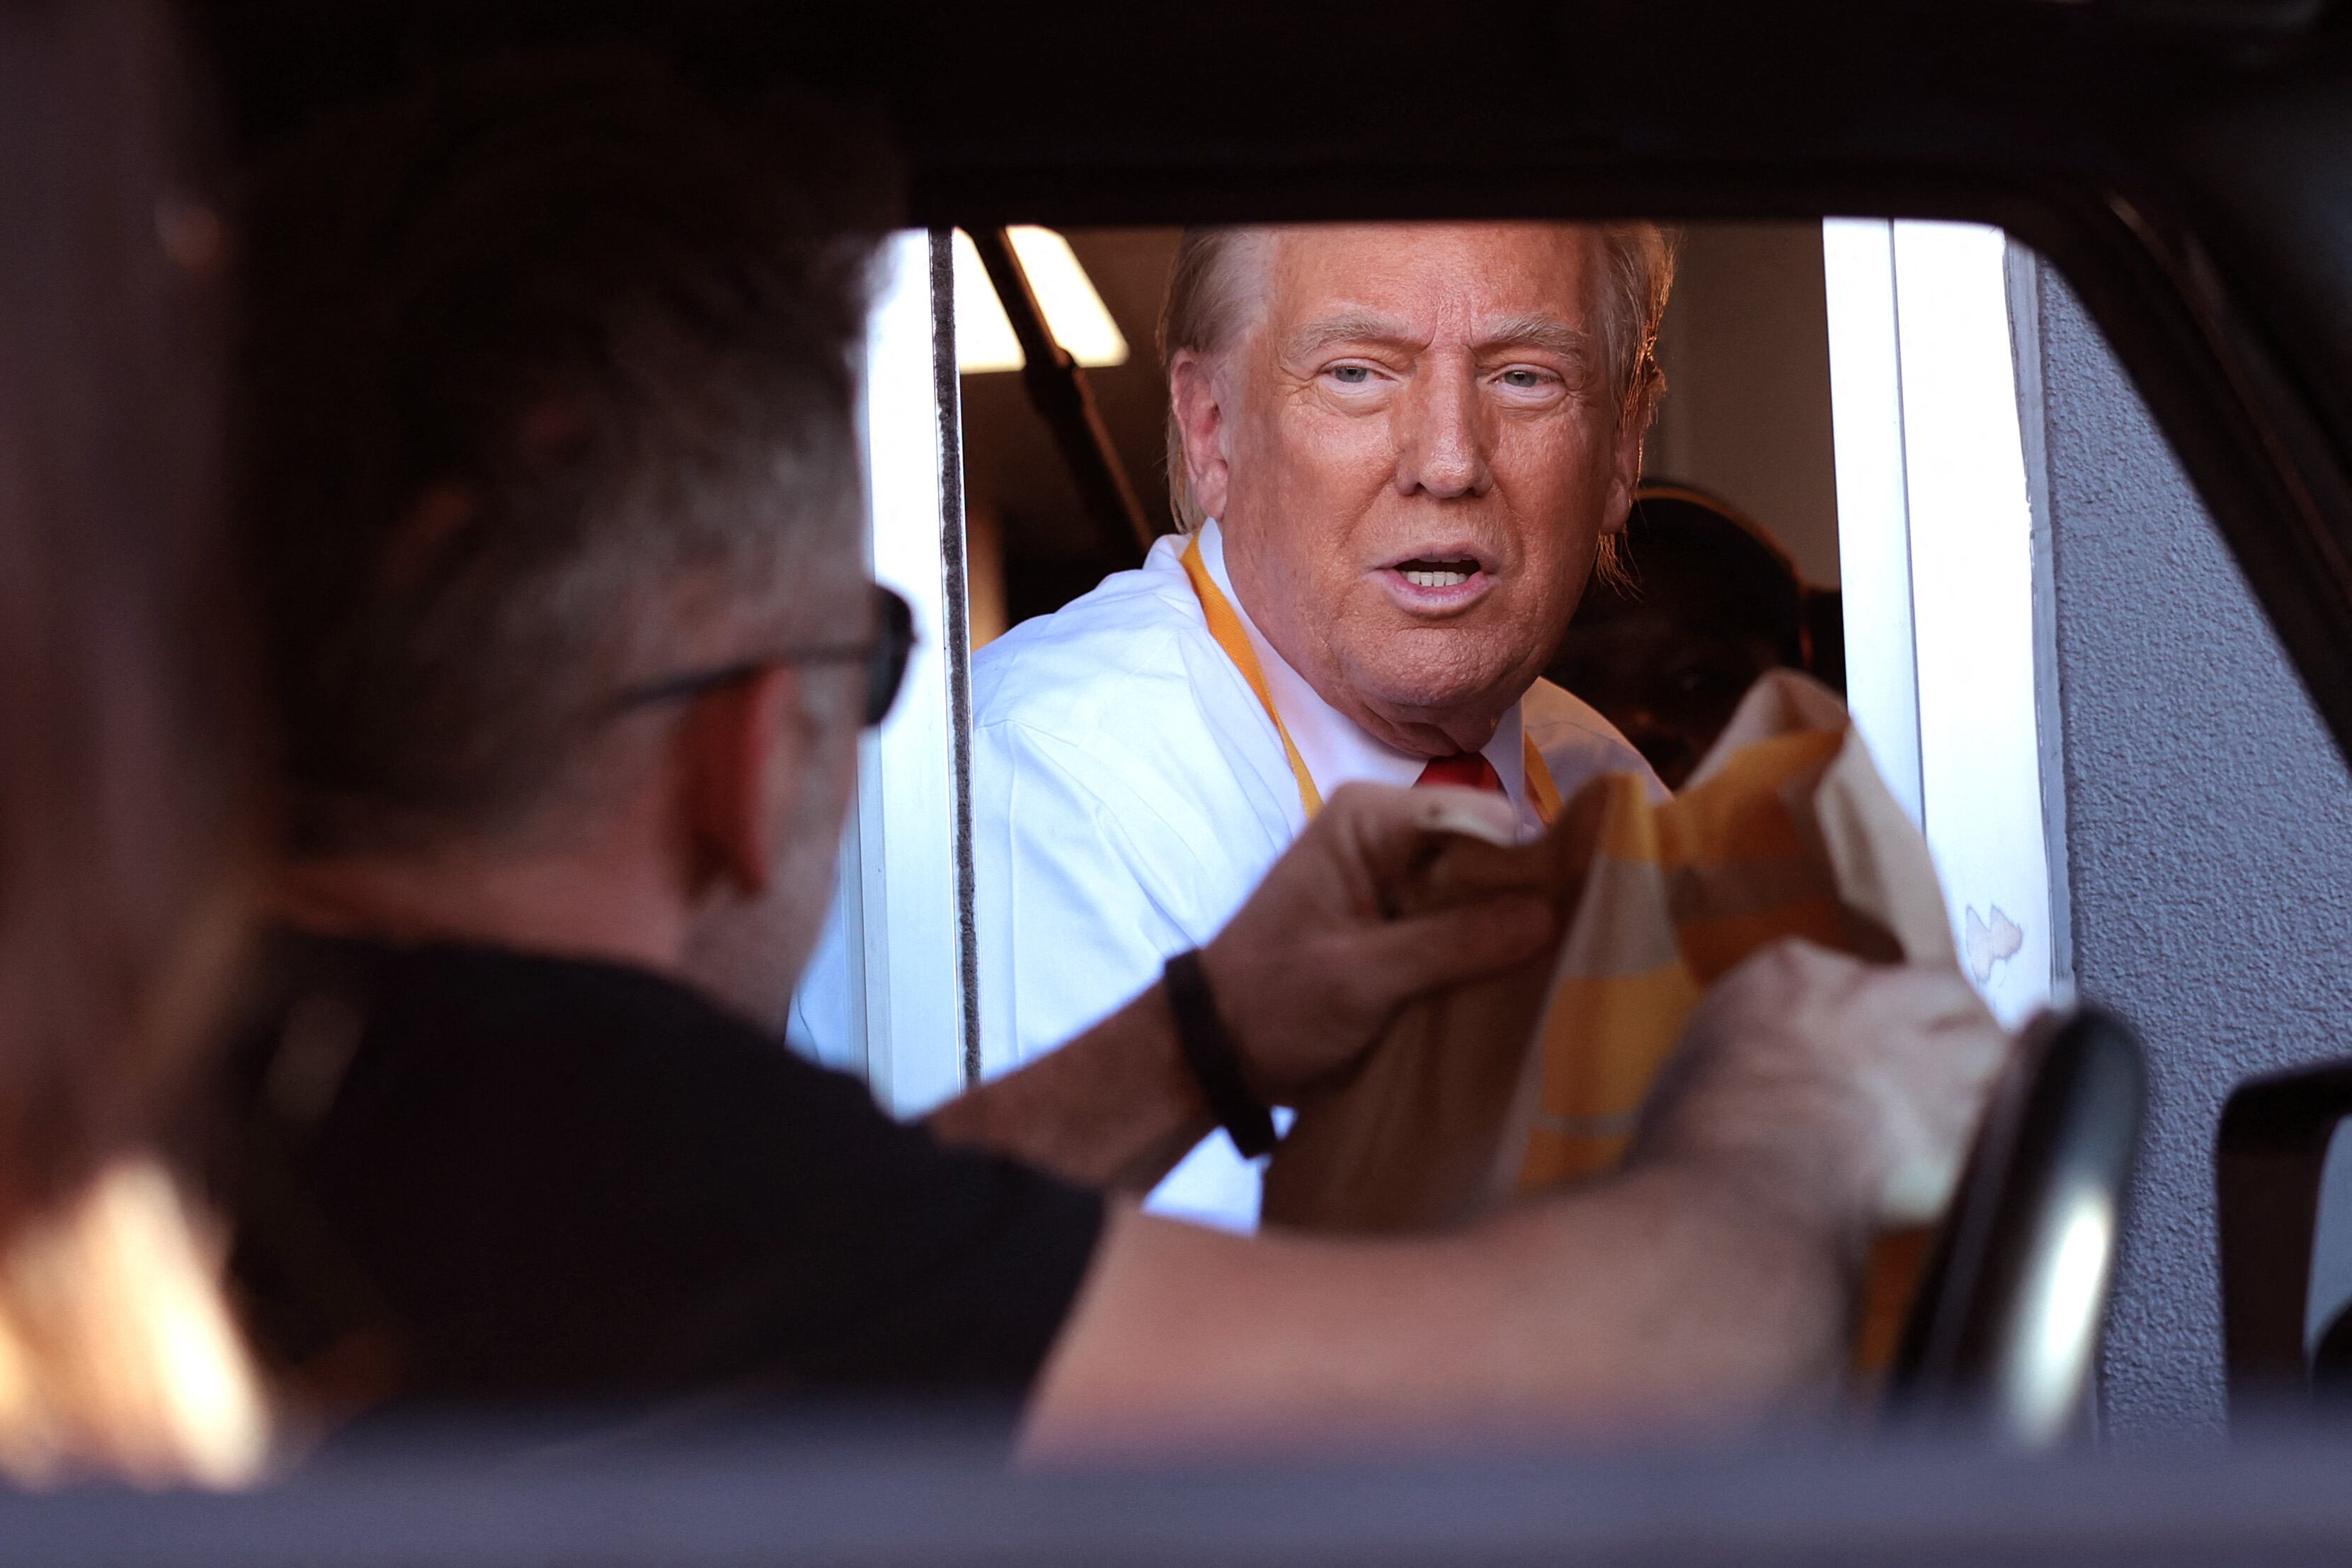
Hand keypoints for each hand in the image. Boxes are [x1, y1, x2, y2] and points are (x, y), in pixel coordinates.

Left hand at [1197, 782, 1556, 1104]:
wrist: (1219, 1049)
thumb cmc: (1273, 1004)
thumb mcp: (1361, 979)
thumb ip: (1450, 944)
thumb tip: (1546, 914)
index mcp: (1369, 819)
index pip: (1481, 819)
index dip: (1528, 866)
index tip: (1567, 921)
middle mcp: (1388, 830)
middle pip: (1489, 852)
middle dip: (1524, 901)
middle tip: (1566, 955)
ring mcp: (1395, 873)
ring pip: (1483, 889)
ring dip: (1508, 931)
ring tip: (1546, 974)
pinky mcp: (1402, 915)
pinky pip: (1463, 919)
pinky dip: (1485, 950)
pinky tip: (1511, 983)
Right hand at [1635, 939, 2013, 1235]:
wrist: (1745, 1178)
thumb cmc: (1699, 1132)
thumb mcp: (1690, 1066)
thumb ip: (1734, 1055)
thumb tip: (1736, 1087)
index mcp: (1790, 977)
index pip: (1848, 970)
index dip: (1862, 1007)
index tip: (1856, 1036)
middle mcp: (1869, 1002)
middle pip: (1943, 987)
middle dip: (1951, 1018)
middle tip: (1943, 1052)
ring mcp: (1926, 1060)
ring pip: (1999, 1044)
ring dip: (1994, 1071)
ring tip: (1982, 1100)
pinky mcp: (1965, 1126)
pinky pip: (2017, 1120)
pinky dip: (2013, 1137)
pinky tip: (2007, 1152)